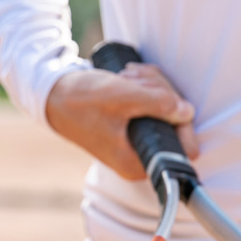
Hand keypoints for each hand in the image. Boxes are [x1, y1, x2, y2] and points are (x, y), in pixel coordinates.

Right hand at [45, 63, 199, 178]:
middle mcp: (139, 158)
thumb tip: (188, 112)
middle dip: (162, 94)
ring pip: (167, 111)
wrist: (52, 94)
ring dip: (152, 86)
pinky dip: (146, 89)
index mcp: (136, 164)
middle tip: (137, 79)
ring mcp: (137, 142)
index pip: (183, 149)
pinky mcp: (134, 127)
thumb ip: (159, 104)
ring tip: (128, 76)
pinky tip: (129, 78)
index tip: (168, 100)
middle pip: (177, 126)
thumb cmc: (79, 100)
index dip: (183, 122)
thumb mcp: (121, 97)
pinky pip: (154, 106)